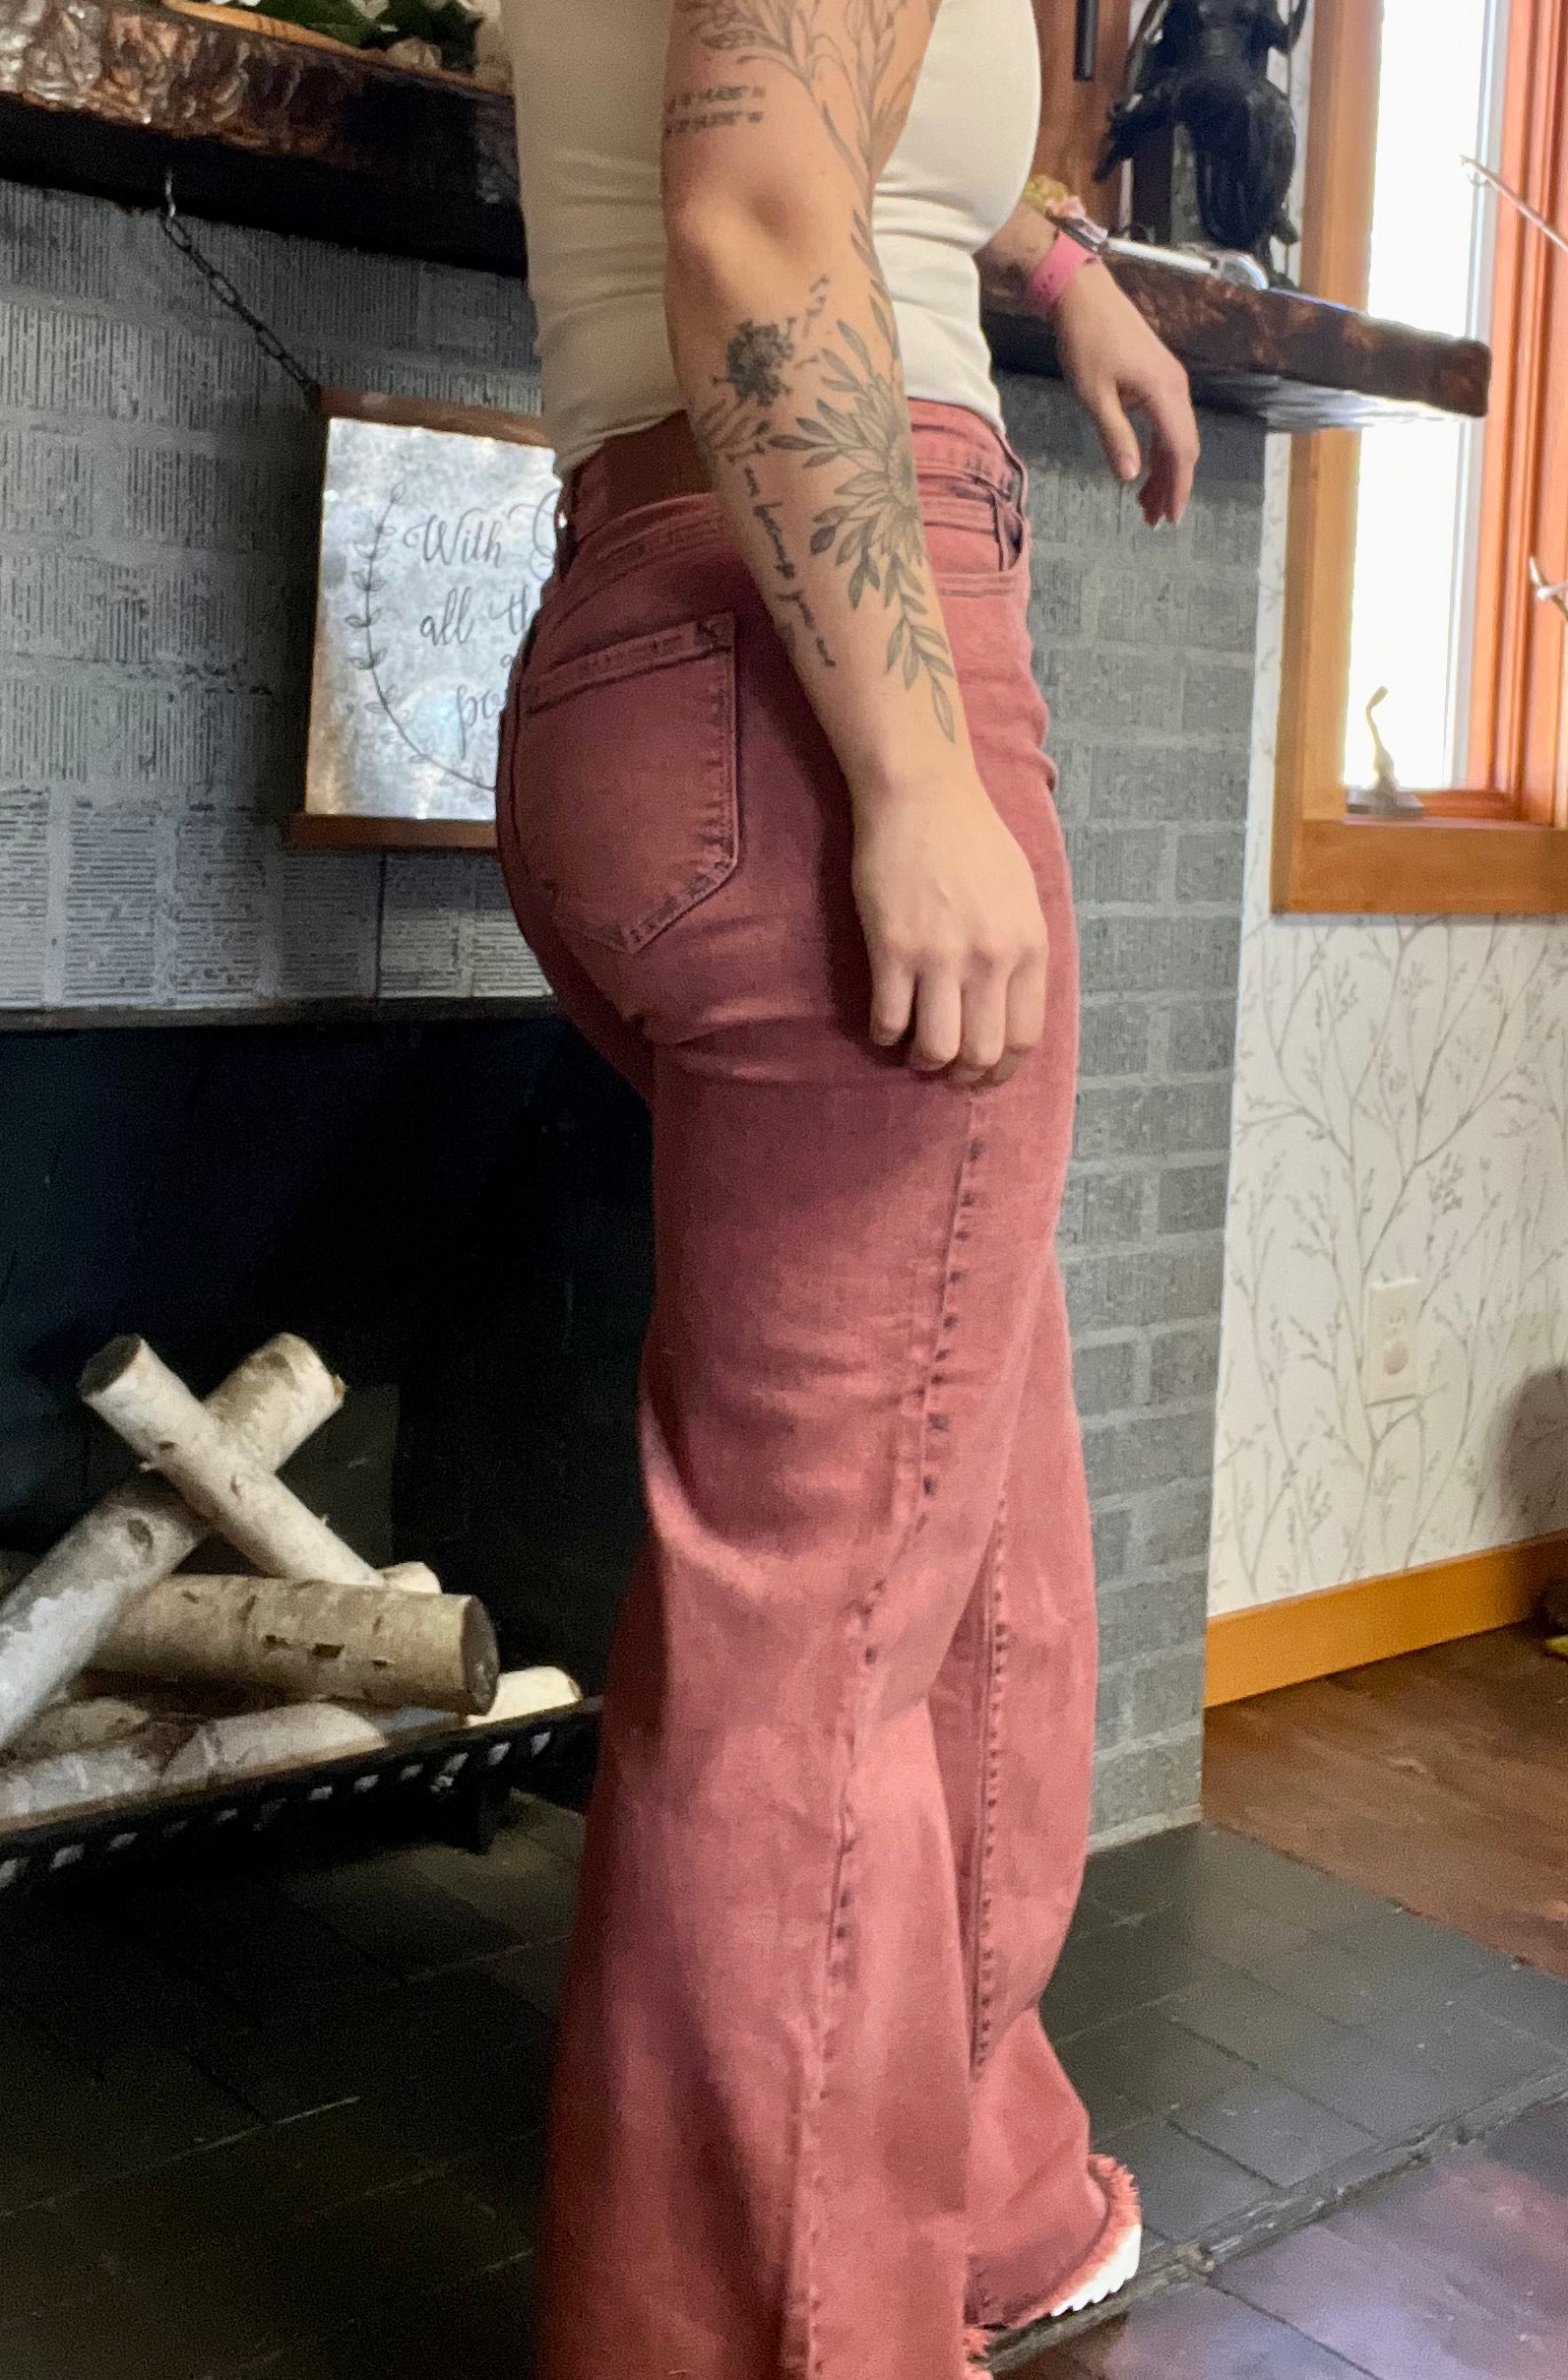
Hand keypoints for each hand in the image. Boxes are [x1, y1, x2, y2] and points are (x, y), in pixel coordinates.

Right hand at [851, 771, 1047, 1088]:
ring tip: (913, 1050)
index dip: (1002, 1071)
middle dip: (963, 1076)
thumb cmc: (974, 840)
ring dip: (923, 1061)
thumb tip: (1010, 1005)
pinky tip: (884, 1024)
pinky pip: (888, 1019)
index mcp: (1028, 947)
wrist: (923, 796)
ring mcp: (940, 956)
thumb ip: (1022, 951)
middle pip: (981, 1053)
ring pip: (936, 1048)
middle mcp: (990, 959)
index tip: (983, 1075)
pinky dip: (885, 1034)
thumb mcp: (1022, 896)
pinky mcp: (892, 948)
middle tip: (946, 1071)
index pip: (1024, 1038)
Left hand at [1053, 262, 1200, 525]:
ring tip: (1145, 504)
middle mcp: (1176, 388)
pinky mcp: (1157, 377)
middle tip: (1153, 520)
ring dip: (1164, 471)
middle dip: (1172, 486)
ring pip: (1175, 437)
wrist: (1083, 294)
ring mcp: (1169, 381)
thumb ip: (1115, 436)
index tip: (1171, 518)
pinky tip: (1143, 468)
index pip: (1181, 451)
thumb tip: (1129, 477)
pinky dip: (1158, 449)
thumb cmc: (1086, 341)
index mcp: (1164, 392)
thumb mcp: (1095, 395)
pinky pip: (1166, 422)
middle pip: (1184, 448)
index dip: (1178, 487)